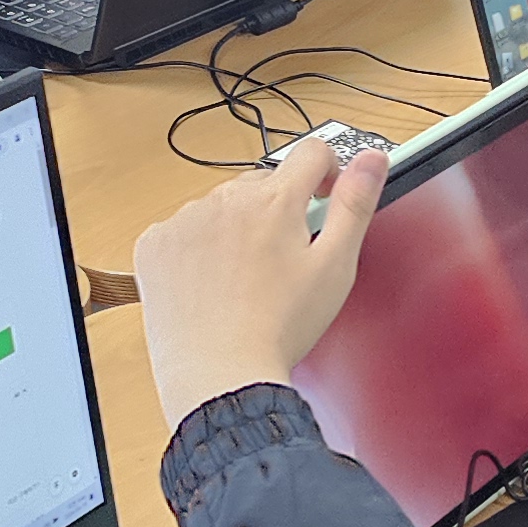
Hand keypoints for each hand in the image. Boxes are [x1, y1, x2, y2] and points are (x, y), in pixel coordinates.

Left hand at [131, 138, 388, 426]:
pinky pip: (182, 230)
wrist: (219, 374)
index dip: (327, 171)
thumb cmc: (280, 328)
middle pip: (263, 183)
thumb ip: (356, 203)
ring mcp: (185, 220)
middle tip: (283, 262)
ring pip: (221, 208)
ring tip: (243, 281)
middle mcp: (226, 199)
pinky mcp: (155, 244)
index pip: (311, 152)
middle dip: (277, 211)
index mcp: (275, 201)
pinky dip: (196, 249)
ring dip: (235, 228)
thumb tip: (372, 158)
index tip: (323, 197)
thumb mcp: (335, 267)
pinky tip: (210, 285)